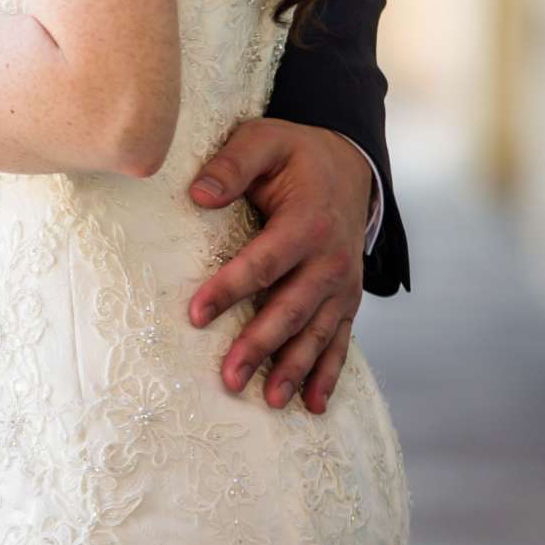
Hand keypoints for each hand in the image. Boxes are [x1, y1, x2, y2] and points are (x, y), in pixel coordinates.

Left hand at [185, 118, 371, 415]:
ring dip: (294, 369)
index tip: (195, 316)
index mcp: (307, 221)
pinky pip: (341, 341)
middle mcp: (330, 259)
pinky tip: (314, 405)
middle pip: (291, 308)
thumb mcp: (263, 140)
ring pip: (317, 333)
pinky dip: (329, 373)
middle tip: (229, 377)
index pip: (264, 262)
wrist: (349, 166)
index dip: (230, 289)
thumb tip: (199, 194)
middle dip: (261, 345)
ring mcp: (343, 284)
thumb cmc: (295, 154)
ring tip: (270, 401)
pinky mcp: (347, 299)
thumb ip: (232, 163)